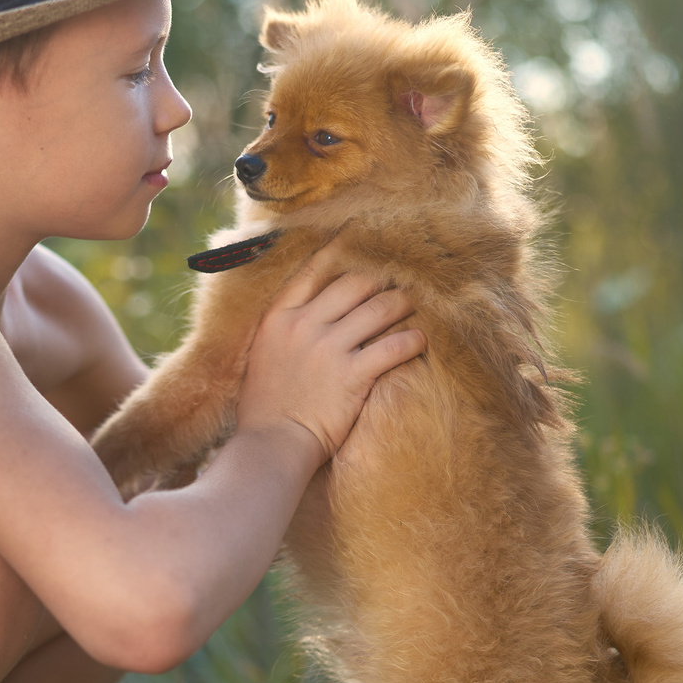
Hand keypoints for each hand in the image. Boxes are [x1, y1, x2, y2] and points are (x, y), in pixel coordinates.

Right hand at [233, 243, 424, 459]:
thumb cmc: (265, 406)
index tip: (361, 238)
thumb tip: (310, 307)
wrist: (272, 444)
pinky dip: (411, 341)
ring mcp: (328, 349)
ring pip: (378, 310)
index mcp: (279, 318)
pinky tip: (421, 340)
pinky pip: (392, 348)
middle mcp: (304, 326)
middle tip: (401, 276)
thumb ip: (283, 327)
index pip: (314, 271)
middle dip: (381, 278)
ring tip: (415, 302)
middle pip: (354, 284)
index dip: (341, 250)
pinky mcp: (352, 375)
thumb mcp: (262, 354)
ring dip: (401, 303)